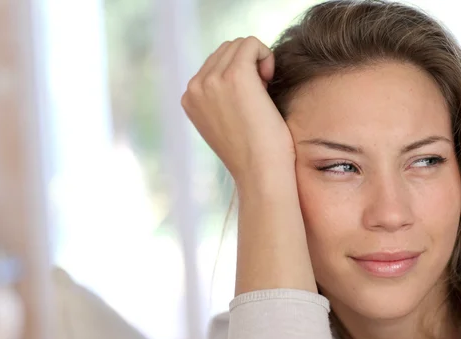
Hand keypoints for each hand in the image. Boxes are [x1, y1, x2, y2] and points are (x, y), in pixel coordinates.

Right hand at [181, 36, 295, 187]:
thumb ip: (222, 98)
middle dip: (248, 67)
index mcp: (190, 98)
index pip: (215, 63)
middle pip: (227, 50)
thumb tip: (238, 69)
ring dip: (258, 62)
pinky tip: (270, 80)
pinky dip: (266, 56)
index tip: (249, 103)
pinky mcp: (235, 74)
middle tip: (260, 98)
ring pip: (239, 45)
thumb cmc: (254, 154)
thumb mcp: (227, 123)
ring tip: (264, 93)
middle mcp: (195, 87)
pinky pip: (252, 43)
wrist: (260, 173)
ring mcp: (212, 80)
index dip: (239, 76)